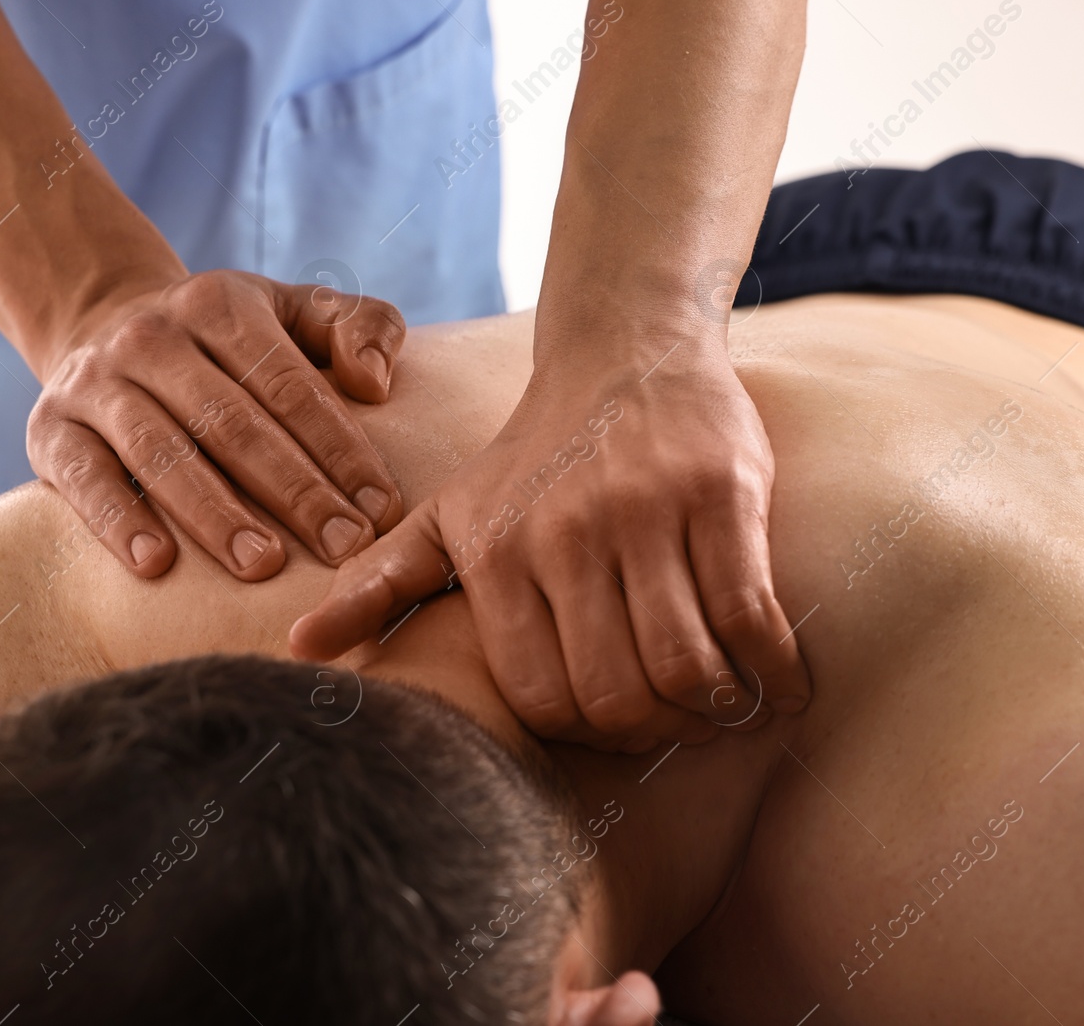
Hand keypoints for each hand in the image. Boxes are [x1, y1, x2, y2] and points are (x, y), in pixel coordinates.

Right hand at [26, 269, 405, 579]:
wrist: (102, 324)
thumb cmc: (229, 339)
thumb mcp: (295, 312)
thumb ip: (359, 326)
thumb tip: (374, 383)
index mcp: (219, 307)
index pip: (289, 385)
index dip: (339, 448)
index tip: (381, 509)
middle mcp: (151, 339)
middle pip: (232, 424)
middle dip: (294, 491)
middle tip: (343, 548)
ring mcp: (96, 384)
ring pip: (161, 454)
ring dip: (215, 515)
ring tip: (263, 565)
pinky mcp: (50, 430)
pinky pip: (84, 479)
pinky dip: (118, 521)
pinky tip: (156, 565)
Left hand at [289, 332, 810, 749]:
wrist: (623, 350)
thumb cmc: (533, 456)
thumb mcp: (446, 513)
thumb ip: (379, 583)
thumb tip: (301, 650)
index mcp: (499, 552)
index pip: (544, 698)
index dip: (589, 731)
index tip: (619, 727)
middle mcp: (566, 534)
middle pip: (619, 694)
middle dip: (656, 732)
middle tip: (678, 725)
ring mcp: (647, 511)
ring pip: (688, 665)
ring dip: (715, 709)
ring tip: (724, 704)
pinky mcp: (720, 492)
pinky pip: (753, 615)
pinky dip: (775, 671)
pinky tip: (782, 685)